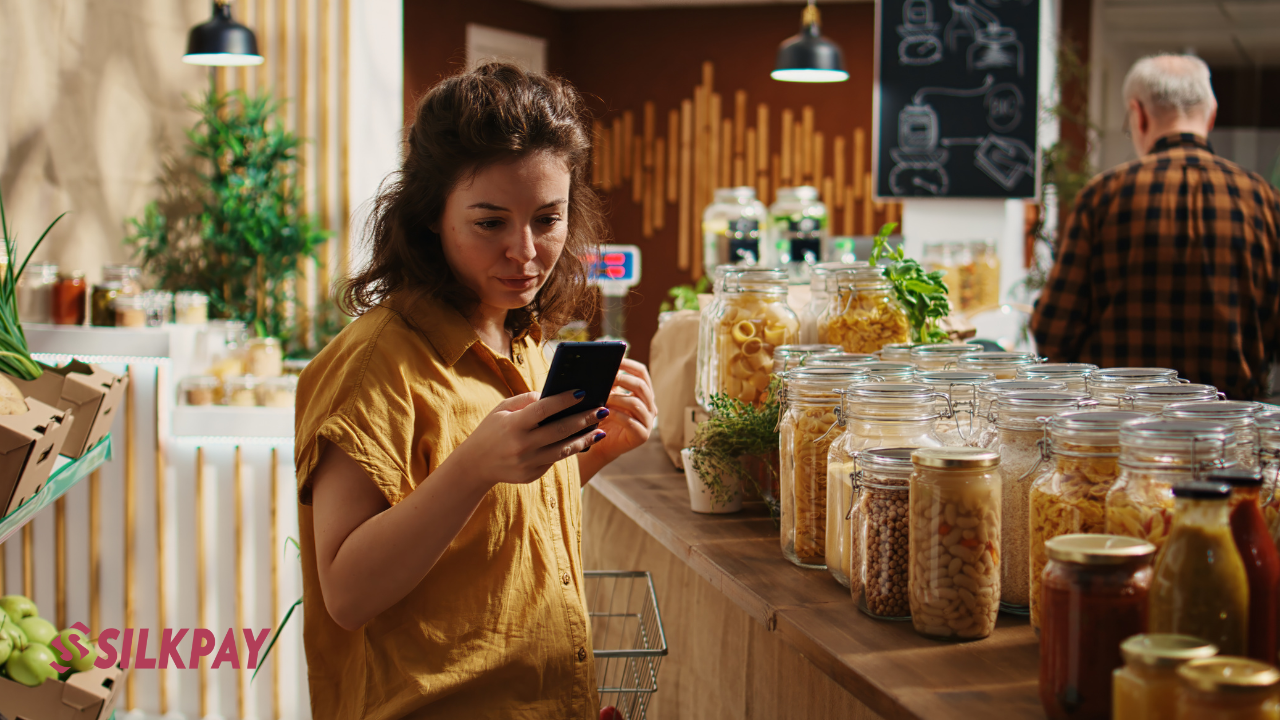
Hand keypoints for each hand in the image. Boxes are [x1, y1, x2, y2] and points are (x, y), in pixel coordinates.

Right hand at [446, 390, 607, 489]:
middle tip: (601, 410)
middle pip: (559, 431)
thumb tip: (556, 395)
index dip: (564, 400)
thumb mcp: (502, 409)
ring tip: (600, 429)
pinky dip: (569, 449)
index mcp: (513, 425)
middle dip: (583, 419)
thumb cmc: (492, 430)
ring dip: (585, 439)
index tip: (582, 392)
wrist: (475, 465)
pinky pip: (555, 460)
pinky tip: (583, 441)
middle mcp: (521, 445)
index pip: (543, 410)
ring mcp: (527, 463)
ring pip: (563, 450)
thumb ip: (527, 400)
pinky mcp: (532, 475)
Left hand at [589, 358, 656, 461]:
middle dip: (623, 380)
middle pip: (641, 386)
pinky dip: (616, 415)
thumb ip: (607, 382)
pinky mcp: (642, 435)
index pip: (642, 373)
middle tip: (607, 378)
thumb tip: (600, 361)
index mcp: (643, 394)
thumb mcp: (606, 396)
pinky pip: (630, 422)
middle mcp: (650, 407)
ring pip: (636, 403)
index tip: (615, 359)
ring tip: (602, 397)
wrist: (598, 445)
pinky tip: (604, 412)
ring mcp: (648, 422)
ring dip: (617, 398)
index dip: (629, 364)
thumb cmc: (602, 418)